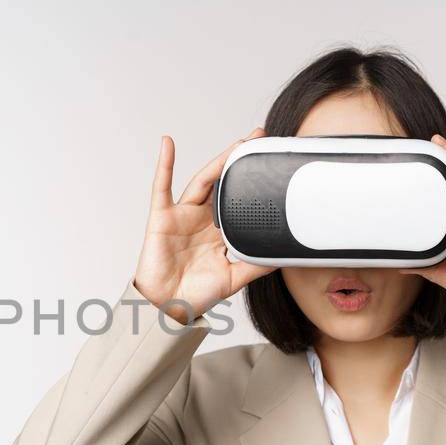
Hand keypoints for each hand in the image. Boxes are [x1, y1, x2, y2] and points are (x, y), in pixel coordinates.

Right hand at [134, 128, 276, 323]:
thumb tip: (284, 254)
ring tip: (237, 142)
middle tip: (259, 137)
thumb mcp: (235, 278)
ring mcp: (182, 214)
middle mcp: (202, 218)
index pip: (239, 198)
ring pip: (202, 180)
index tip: (270, 161)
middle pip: (223, 181)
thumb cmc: (196, 294)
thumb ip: (257, 264)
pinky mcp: (162, 216)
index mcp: (219, 230)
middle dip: (239, 158)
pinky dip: (164, 164)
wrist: (168, 307)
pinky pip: (161, 186)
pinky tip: (168, 144)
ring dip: (219, 159)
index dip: (252, 179)